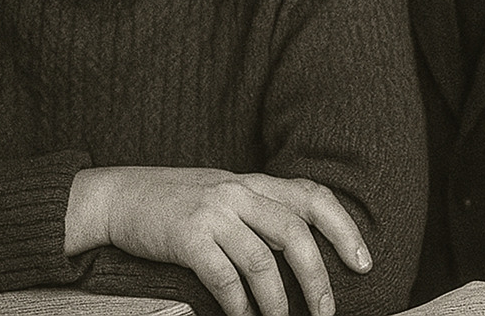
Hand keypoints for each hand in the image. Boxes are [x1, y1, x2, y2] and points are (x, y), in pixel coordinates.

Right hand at [65, 166, 371, 315]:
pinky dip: (239, 303)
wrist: (120, 197)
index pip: (314, 198)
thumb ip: (263, 211)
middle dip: (317, 278)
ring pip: (262, 261)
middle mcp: (240, 193)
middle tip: (326, 311)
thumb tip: (304, 247)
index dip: (345, 230)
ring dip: (278, 300)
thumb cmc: (180, 202)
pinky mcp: (187, 237)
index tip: (363, 264)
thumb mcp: (228, 195)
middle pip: (295, 234)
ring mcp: (214, 213)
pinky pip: (225, 276)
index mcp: (256, 182)